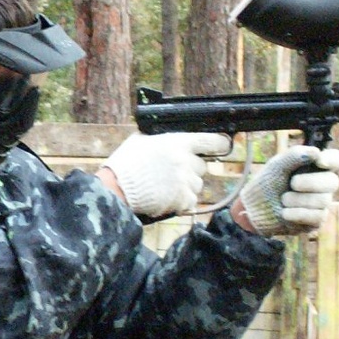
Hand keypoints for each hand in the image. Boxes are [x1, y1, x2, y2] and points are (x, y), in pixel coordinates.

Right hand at [100, 132, 232, 217]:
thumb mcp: (140, 140)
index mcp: (178, 142)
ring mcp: (186, 181)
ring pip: (197, 185)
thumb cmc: (125, 164)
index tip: (222, 145)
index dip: (220, 144)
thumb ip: (158, 138)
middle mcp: (186, 161)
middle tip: (171, 173)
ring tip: (164, 188)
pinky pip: (191, 201)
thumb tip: (165, 136)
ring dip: (186, 187)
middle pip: (202, 166)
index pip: (212, 140)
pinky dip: (181, 202)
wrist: (116, 189)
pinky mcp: (183, 200)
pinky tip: (164, 198)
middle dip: (190, 170)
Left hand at [236, 145, 338, 236]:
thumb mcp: (276, 166)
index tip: (319, 162)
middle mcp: (322, 185)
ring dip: (298, 200)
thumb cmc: (266, 184)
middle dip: (310, 183)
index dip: (332, 160)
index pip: (336, 160)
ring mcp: (321, 203)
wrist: (254, 210)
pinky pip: (317, 216)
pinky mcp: (316, 220)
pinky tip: (285, 213)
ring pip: (324, 200)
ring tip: (283, 200)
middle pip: (333, 181)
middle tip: (293, 183)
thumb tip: (316, 152)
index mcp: (315, 167)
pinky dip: (297, 214)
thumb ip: (293, 156)